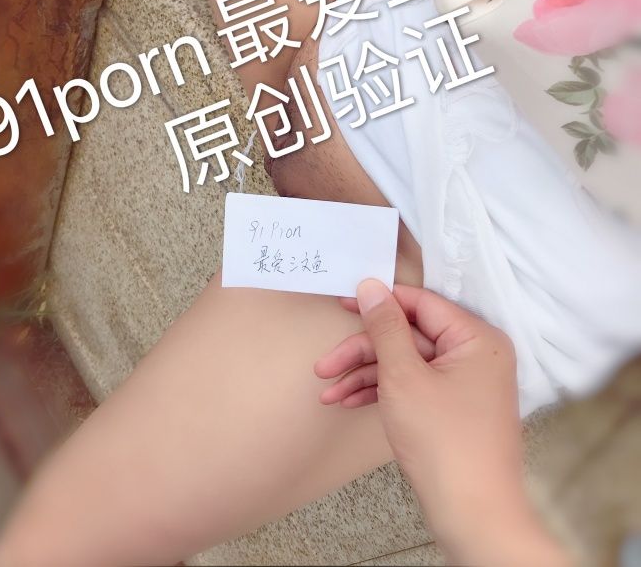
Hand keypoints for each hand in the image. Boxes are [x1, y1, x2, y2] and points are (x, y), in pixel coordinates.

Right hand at [315, 280, 570, 566]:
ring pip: (407, 363)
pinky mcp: (455, 408)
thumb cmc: (444, 443)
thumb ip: (385, 327)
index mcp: (476, 338)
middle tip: (325, 365)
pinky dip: (383, 392)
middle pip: (409, 336)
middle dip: (363, 351)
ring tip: (328, 392)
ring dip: (366, 375)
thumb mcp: (403, 376)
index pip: (420, 303)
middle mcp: (476, 355)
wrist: (473, 516)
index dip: (379, 302)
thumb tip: (372, 286)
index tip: (343, 302)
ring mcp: (467, 384)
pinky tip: (349, 401)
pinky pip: (415, 386)